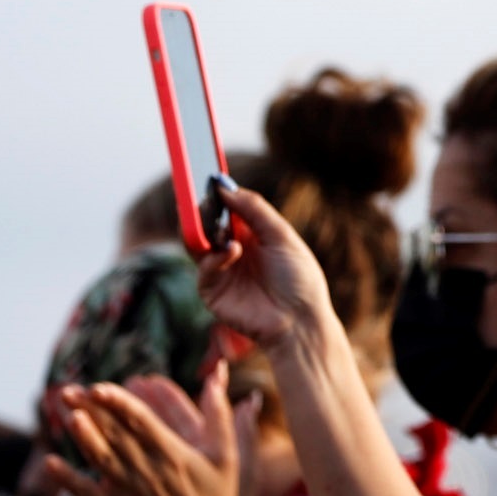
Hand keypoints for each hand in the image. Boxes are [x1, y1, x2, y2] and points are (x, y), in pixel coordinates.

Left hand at [43, 369, 246, 495]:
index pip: (139, 420)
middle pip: (113, 433)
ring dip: (80, 436)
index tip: (99, 387)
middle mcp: (146, 471)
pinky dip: (67, 478)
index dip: (117, 402)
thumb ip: (219, 416)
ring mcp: (127, 493)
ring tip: (65, 413)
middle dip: (90, 410)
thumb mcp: (228, 458)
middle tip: (68, 390)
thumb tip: (217, 375)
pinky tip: (49, 462)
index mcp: (172, 454)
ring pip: (98, 458)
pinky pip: (85, 493)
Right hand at [197, 180, 334, 346]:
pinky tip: (232, 252)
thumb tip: (225, 186)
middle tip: (201, 194)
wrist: (299, 321)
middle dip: (201, 209)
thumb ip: (254, 210)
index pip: (226, 209)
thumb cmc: (299, 279)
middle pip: (205, 225)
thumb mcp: (281, 235)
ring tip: (217, 224)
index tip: (208, 175)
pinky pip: (203, 269)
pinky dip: (214, 258)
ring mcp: (221, 272)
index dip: (217, 194)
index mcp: (250, 234)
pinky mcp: (213, 293)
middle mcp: (232, 250)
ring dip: (204, 231)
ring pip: (196, 244)